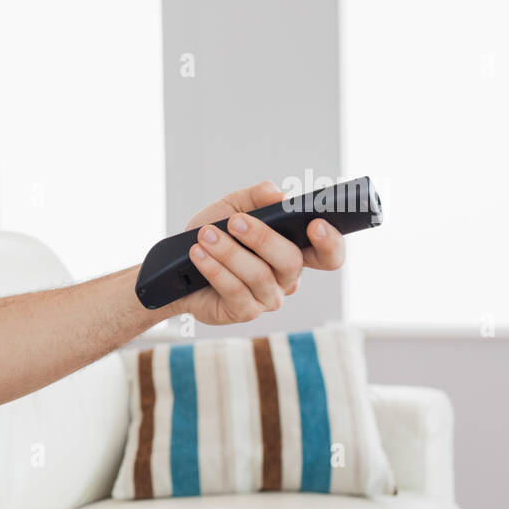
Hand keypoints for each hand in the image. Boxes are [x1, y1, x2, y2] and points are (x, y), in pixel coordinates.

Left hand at [173, 180, 345, 325]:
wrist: (178, 265)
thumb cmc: (213, 233)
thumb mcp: (233, 206)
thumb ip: (259, 196)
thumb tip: (282, 196)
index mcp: (295, 251)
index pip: (328, 255)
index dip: (330, 243)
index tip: (315, 224)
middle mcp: (287, 278)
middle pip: (291, 260)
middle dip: (262, 238)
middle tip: (234, 221)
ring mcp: (268, 298)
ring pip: (259, 275)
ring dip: (229, 252)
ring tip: (205, 235)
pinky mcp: (245, 312)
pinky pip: (235, 291)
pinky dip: (215, 269)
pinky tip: (199, 255)